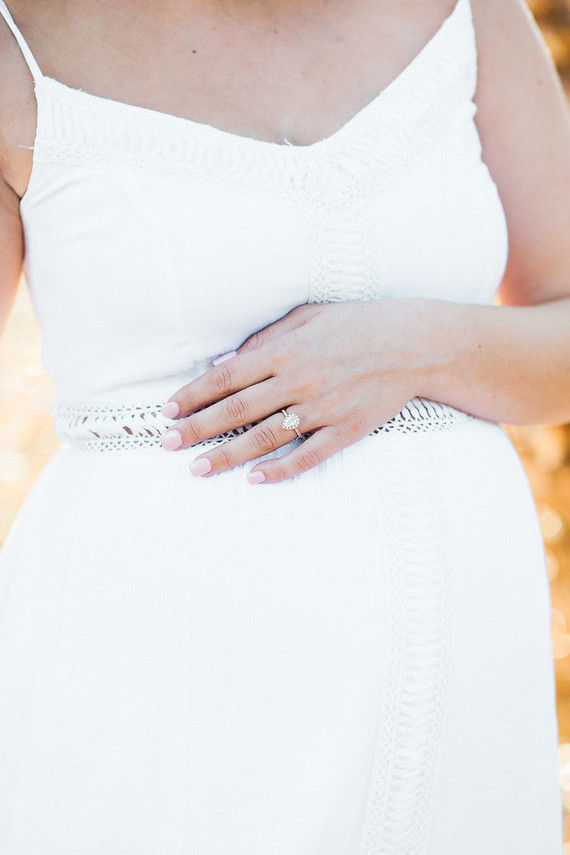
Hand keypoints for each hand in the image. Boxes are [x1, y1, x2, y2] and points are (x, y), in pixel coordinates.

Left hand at [160, 298, 433, 482]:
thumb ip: (264, 340)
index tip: (168, 411)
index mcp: (285, 350)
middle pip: (236, 411)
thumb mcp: (307, 317)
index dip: (192, 396)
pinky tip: (254, 479)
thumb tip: (225, 364)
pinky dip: (280, 470)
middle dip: (196, 428)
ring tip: (197, 468)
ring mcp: (322, 408)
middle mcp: (298, 380)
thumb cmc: (357, 324)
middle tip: (167, 444)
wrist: (414, 342)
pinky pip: (308, 455)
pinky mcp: (346, 429)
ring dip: (227, 455)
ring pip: (264, 438)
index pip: (225, 377)